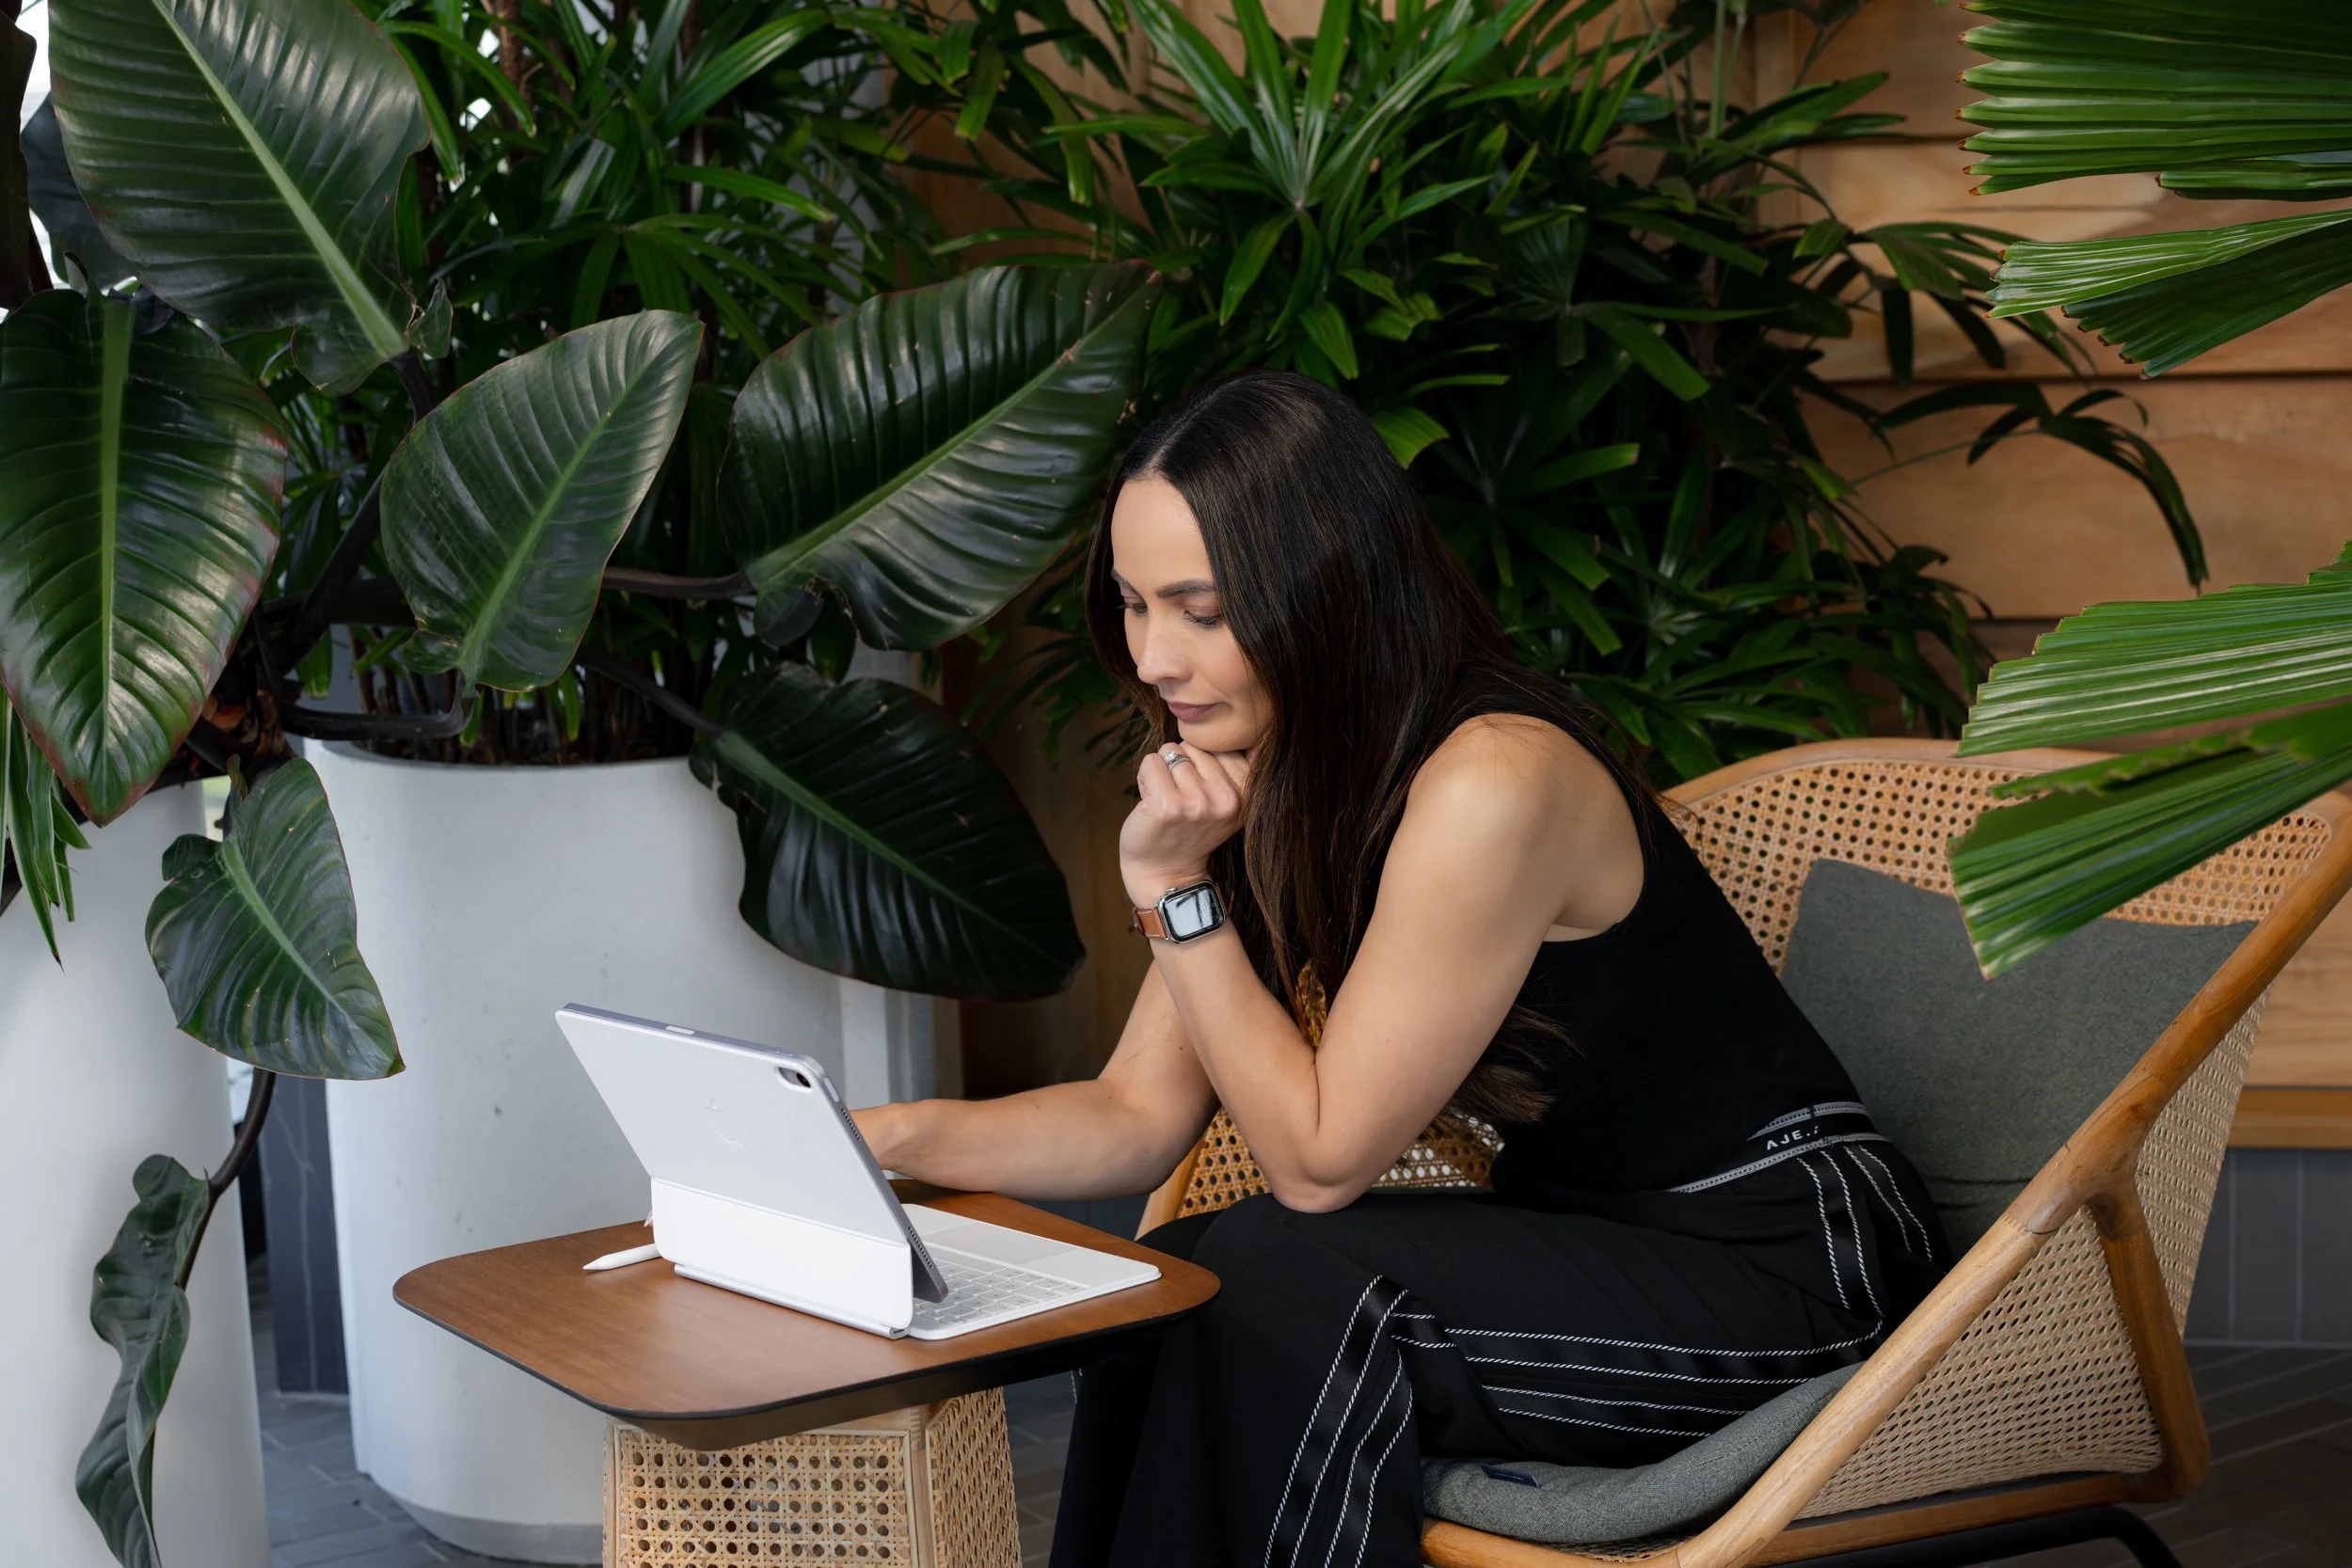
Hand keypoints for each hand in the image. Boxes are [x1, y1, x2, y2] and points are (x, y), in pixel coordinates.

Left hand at [1122, 742, 1250, 907]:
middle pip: (1194, 744)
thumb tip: (1228, 720)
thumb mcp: (1226, 800)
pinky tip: (1152, 804)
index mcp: (1249, 792)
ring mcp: (1199, 803)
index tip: (1201, 792)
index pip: (1220, 743)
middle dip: (1181, 765)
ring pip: (1171, 751)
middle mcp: (1229, 798)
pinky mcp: (1169, 806)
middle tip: (1182, 799)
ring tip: (1168, 802)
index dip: (1202, 762)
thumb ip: (1232, 765)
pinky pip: (1151, 762)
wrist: (1166, 873)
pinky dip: (1145, 778)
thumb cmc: (1190, 829)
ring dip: (1162, 773)